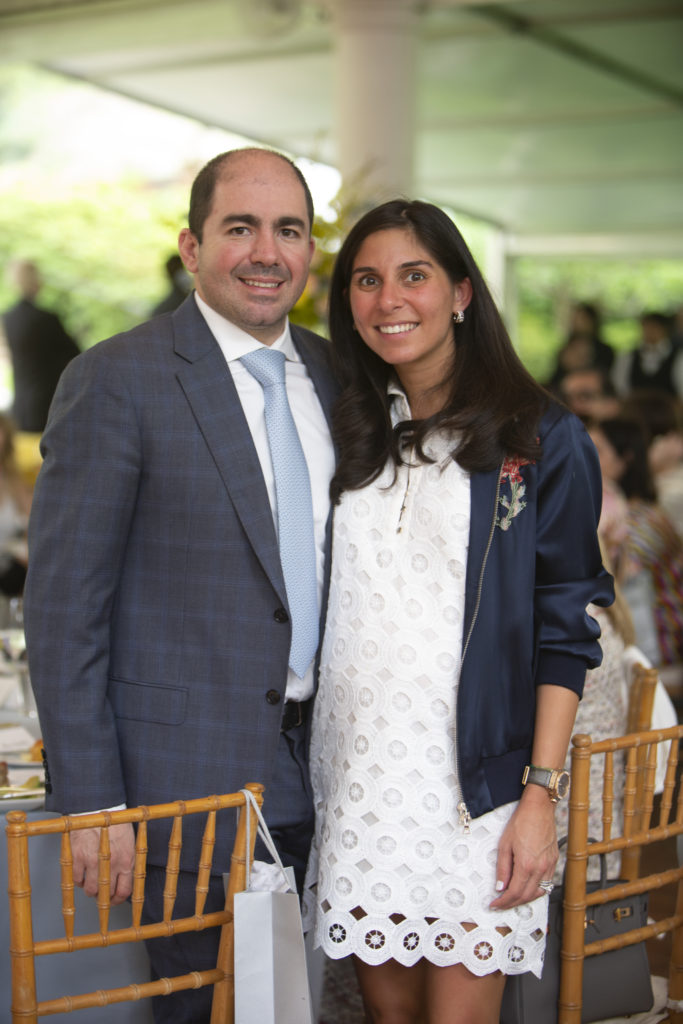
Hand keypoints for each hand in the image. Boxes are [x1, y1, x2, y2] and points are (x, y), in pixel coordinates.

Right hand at [70, 823, 135, 904]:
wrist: (98, 808)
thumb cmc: (116, 824)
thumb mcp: (130, 843)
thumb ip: (129, 863)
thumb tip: (126, 882)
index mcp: (126, 860)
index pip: (124, 891)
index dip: (118, 900)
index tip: (114, 901)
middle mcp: (110, 863)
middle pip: (106, 894)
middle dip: (103, 897)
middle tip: (101, 893)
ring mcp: (92, 861)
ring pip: (90, 890)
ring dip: (90, 890)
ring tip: (91, 882)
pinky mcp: (78, 857)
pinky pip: (76, 879)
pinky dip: (78, 880)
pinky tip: (82, 873)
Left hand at [489, 788, 557, 910]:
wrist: (539, 808)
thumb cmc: (521, 822)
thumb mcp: (505, 844)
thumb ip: (503, 868)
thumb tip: (500, 886)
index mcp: (526, 865)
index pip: (514, 893)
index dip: (503, 902)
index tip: (495, 905)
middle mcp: (540, 868)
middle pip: (527, 896)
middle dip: (512, 903)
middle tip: (501, 904)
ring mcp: (550, 866)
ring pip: (539, 892)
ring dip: (525, 899)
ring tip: (513, 898)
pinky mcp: (554, 861)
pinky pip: (546, 883)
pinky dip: (536, 889)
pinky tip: (527, 887)